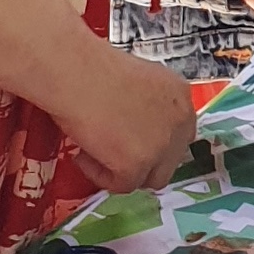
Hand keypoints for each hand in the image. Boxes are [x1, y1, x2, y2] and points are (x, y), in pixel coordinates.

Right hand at [71, 49, 198, 194]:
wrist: (73, 71)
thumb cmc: (91, 68)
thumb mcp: (136, 82)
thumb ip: (147, 106)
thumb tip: (136, 128)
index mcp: (180, 96)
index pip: (179, 135)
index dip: (154, 143)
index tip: (132, 143)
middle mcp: (179, 122)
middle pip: (170, 160)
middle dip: (143, 162)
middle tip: (113, 153)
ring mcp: (162, 146)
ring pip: (150, 178)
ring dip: (124, 170)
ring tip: (93, 152)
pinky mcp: (137, 165)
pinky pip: (122, 185)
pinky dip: (99, 174)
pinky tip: (83, 155)